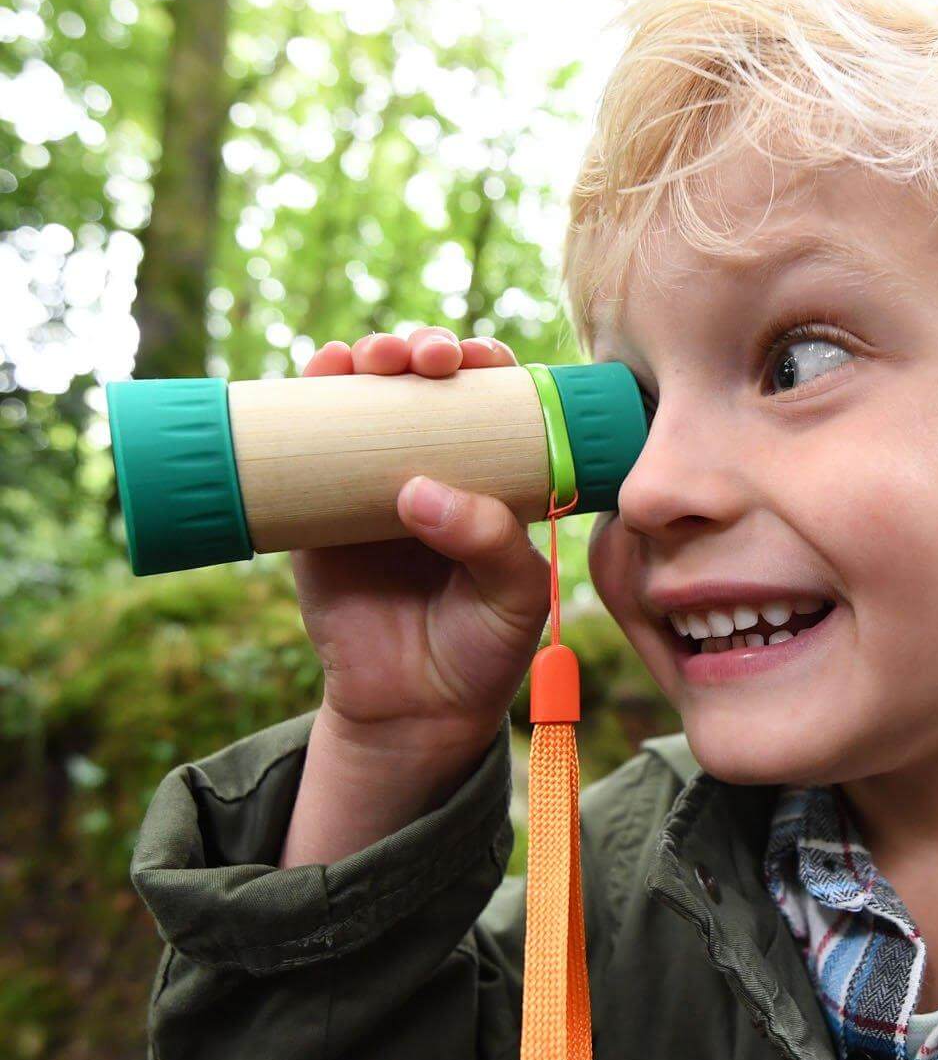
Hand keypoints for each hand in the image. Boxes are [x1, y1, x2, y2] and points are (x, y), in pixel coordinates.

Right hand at [290, 327, 552, 745]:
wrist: (413, 710)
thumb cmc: (481, 648)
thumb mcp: (513, 597)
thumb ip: (490, 542)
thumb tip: (418, 491)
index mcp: (494, 477)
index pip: (493, 401)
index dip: (486, 364)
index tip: (479, 359)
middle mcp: (433, 466)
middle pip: (424, 385)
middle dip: (422, 350)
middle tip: (424, 358)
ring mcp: (371, 484)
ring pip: (364, 401)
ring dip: (364, 359)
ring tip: (371, 360)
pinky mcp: (316, 511)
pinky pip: (303, 447)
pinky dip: (304, 400)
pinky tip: (315, 375)